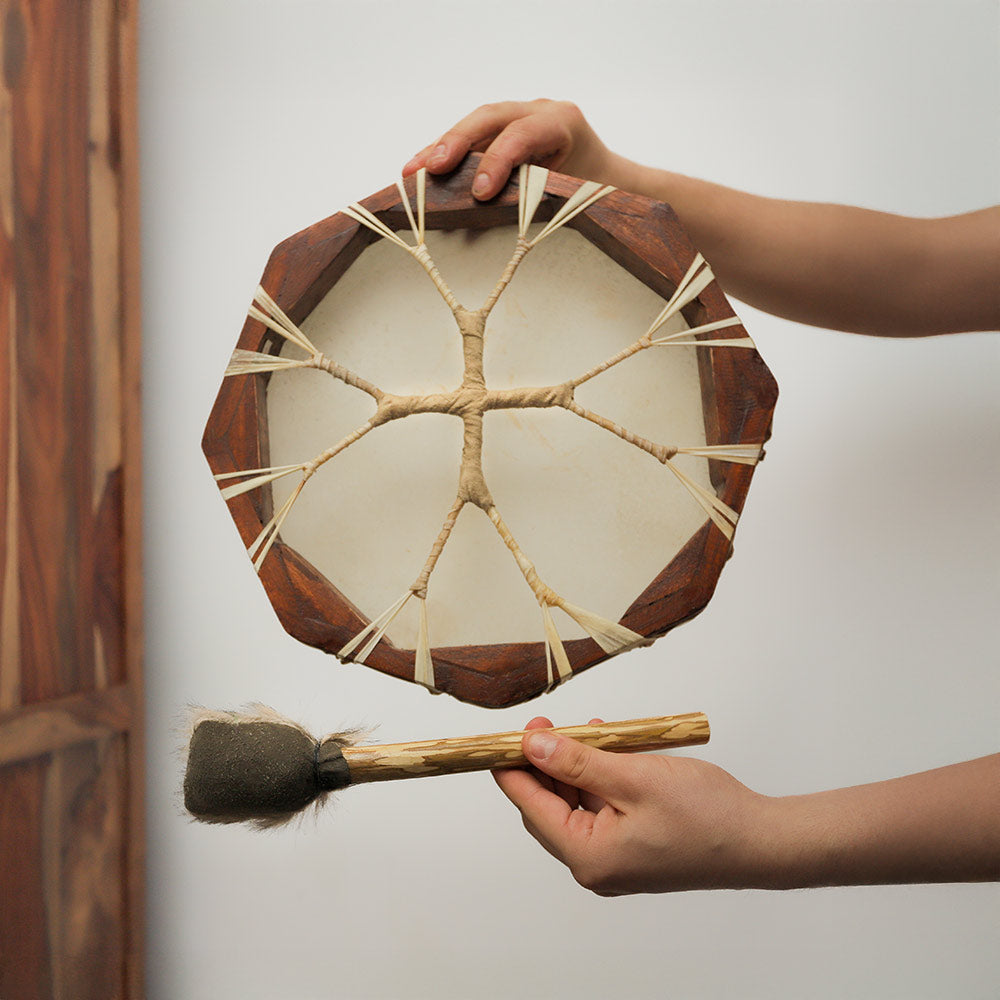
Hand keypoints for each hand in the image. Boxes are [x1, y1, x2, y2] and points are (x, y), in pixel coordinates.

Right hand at [403, 100, 619, 199]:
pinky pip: (471, 138)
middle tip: (432, 168)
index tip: (480, 192)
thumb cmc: (594, 188)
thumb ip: (542, 193)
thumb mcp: (577, 191)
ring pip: (474, 125)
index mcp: (562, 122)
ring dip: (441, 147)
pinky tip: (421, 167)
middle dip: (457, 141)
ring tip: (413, 171)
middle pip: (488, 117)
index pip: (522, 134)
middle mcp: (537, 110)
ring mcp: (517, 116)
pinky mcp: (502, 129)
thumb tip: (502, 214)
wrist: (606, 175)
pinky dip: (446, 152)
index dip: (498, 160)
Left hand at [495, 720, 999, 892]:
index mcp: (586, 855)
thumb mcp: (632, 777)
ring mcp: (614, 860)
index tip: (504, 730)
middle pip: (547, 806)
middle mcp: (594, 865)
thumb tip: (531, 745)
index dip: (512, 763)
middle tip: (551, 722)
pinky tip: (610, 750)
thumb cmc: (705, 814)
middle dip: (547, 761)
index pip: (527, 803)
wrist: (761, 841)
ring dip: (576, 767)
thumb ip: (577, 762)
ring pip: (574, 805)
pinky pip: (600, 810)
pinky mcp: (632, 850)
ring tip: (591, 731)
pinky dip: (599, 779)